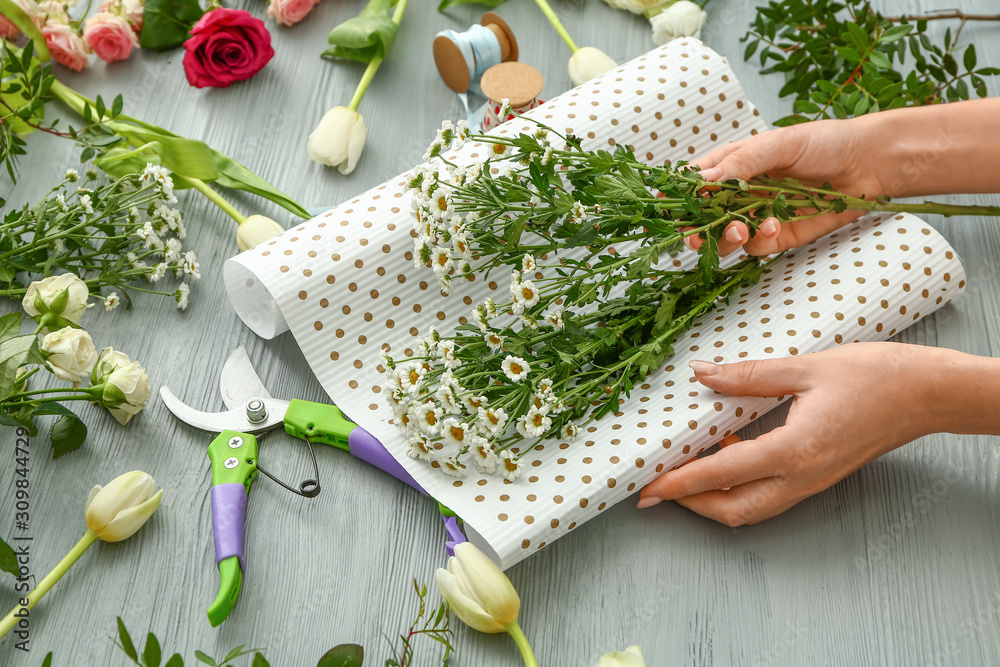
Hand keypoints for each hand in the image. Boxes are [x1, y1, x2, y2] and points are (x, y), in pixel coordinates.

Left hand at [637, 343, 956, 525]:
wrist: (926, 394)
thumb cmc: (875, 377)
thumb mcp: (805, 368)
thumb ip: (748, 375)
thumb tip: (702, 373)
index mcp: (794, 450)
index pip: (721, 475)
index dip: (679, 483)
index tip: (648, 489)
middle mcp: (801, 477)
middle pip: (732, 510)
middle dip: (689, 504)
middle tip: (656, 488)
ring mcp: (811, 482)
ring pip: (750, 508)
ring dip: (712, 498)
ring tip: (683, 472)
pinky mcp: (818, 477)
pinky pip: (769, 494)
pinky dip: (739, 486)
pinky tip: (728, 452)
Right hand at [686, 116, 886, 256]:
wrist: (869, 163)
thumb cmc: (824, 142)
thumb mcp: (779, 144)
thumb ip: (740, 164)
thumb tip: (702, 180)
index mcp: (732, 164)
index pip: (694, 181)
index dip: (678, 194)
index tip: (667, 205)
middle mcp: (738, 193)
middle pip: (702, 217)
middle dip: (694, 228)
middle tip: (693, 236)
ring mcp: (756, 216)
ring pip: (724, 237)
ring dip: (725, 238)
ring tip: (740, 229)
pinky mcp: (777, 235)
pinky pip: (755, 246)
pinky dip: (759, 240)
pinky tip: (774, 224)